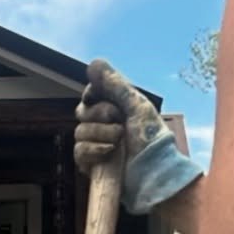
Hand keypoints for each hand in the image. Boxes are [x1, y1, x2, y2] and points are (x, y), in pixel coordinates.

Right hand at [74, 58, 202, 215]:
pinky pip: (79, 151)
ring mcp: (95, 145)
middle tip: (119, 120)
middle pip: (83, 111)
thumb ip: (114, 84)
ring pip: (80, 132)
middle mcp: (103, 125)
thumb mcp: (135, 105)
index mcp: (115, 108)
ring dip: (101, 134)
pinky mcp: (90, 164)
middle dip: (100, 114)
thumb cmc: (150, 138)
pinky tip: (109, 152)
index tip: (99, 95)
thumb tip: (93, 62)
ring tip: (119, 141)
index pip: (91, 94)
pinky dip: (94, 150)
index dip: (93, 94)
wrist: (153, 171)